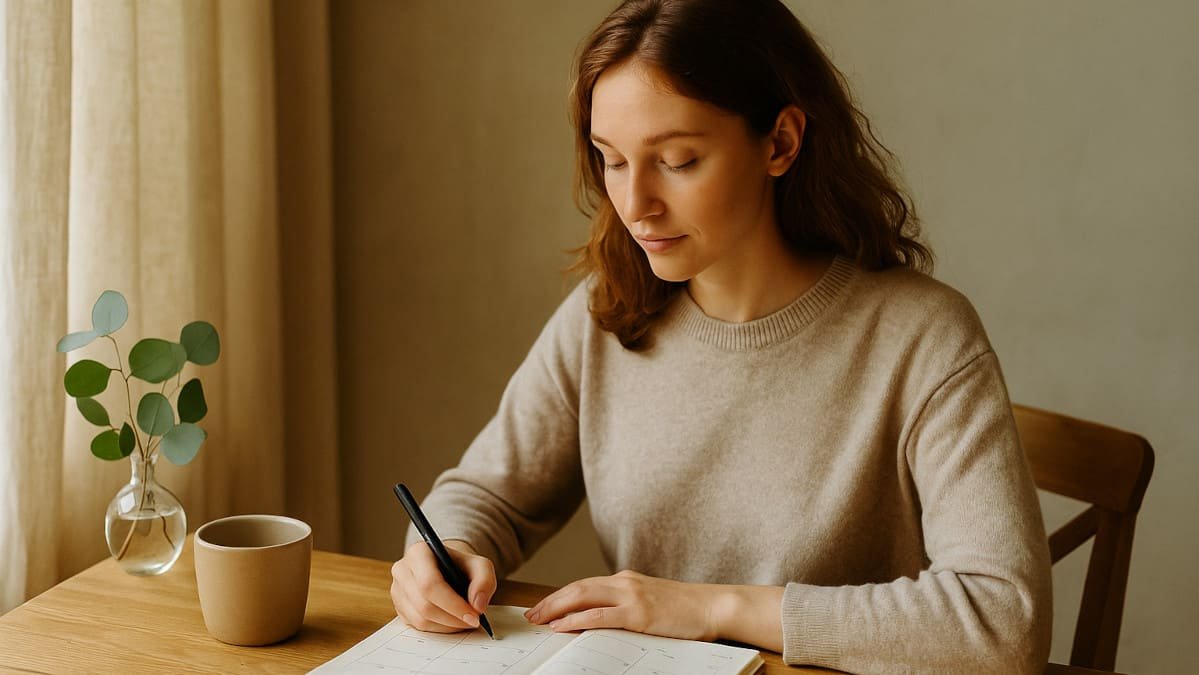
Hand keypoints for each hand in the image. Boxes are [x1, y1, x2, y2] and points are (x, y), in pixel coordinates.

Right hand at [390, 539, 495, 632]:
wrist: (447, 569)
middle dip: (453, 618)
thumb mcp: (481, 566)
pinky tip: (451, 621)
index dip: (453, 604)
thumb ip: (484, 581)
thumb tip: (477, 605)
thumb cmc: (461, 566)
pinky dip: (438, 628)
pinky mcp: (399, 608)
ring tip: (464, 621)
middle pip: (424, 604)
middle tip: (473, 621)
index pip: (430, 584)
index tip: (474, 615)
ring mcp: (397, 590)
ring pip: (420, 619)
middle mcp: (402, 570)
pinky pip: (417, 626)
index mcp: (419, 552)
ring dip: (447, 625)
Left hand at [525, 570, 785, 651]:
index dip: (560, 596)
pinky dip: (578, 619)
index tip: (542, 607)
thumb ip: (627, 608)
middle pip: (577, 588)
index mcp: (626, 580)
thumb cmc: (685, 610)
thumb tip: (600, 623)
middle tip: (531, 615)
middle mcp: (625, 583)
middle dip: (551, 601)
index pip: (584, 585)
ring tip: (539, 620)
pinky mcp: (640, 613)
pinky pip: (601, 615)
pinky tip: (563, 626)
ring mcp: (632, 596)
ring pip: (583, 597)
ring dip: (557, 609)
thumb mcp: (651, 603)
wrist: (713, 606)